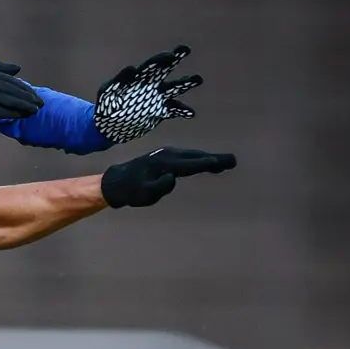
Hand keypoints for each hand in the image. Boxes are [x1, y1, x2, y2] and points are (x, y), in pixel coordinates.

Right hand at [0, 63, 43, 129]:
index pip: (11, 81)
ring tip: (36, 110)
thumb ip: (0, 69)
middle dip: (28, 98)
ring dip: (23, 107)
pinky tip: (23, 115)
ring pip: (7, 102)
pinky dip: (13, 114)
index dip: (25, 89)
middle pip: (11, 91)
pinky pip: (0, 112)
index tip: (36, 95)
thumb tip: (19, 68)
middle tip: (41, 104)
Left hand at [94, 46, 201, 144]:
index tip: (169, 55)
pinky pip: (174, 110)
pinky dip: (182, 111)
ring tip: (198, 78)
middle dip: (175, 58)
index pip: (151, 65)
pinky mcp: (159, 112)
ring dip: (186, 83)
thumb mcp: (108, 93)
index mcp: (138, 78)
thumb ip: (119, 81)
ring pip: (174, 88)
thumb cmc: (106, 106)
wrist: (108, 127)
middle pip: (165, 69)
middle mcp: (150, 85)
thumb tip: (131, 69)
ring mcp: (156, 98)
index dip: (160, 59)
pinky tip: (191, 113)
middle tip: (185, 49)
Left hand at [101, 147, 235, 208]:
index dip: (208, 163)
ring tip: (226, 163)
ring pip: (192, 156)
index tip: (224, 163)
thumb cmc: (131, 191)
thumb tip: (172, 178)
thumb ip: (158, 187)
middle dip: (214, 159)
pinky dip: (199, 159)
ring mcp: (168, 154)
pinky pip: (187, 158)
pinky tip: (207, 162)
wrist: (117, 181)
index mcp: (165, 164)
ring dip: (208, 158)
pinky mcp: (167, 156)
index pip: (191, 165)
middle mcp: (168, 155)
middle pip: (195, 157)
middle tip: (232, 162)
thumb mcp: (143, 194)